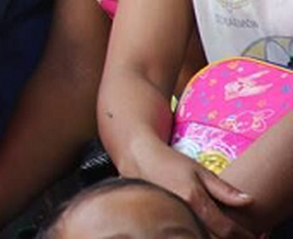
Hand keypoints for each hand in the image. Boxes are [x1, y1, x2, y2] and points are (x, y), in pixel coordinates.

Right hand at [136, 144, 253, 238]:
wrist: (137, 157)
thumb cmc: (170, 162)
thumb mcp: (199, 171)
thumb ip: (224, 189)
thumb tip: (250, 201)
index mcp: (194, 200)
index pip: (225, 227)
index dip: (242, 234)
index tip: (251, 236)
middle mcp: (181, 212)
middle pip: (211, 237)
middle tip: (238, 237)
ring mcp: (169, 217)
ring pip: (195, 235)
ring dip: (210, 235)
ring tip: (219, 232)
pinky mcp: (159, 221)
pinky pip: (180, 233)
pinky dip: (193, 232)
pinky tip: (198, 229)